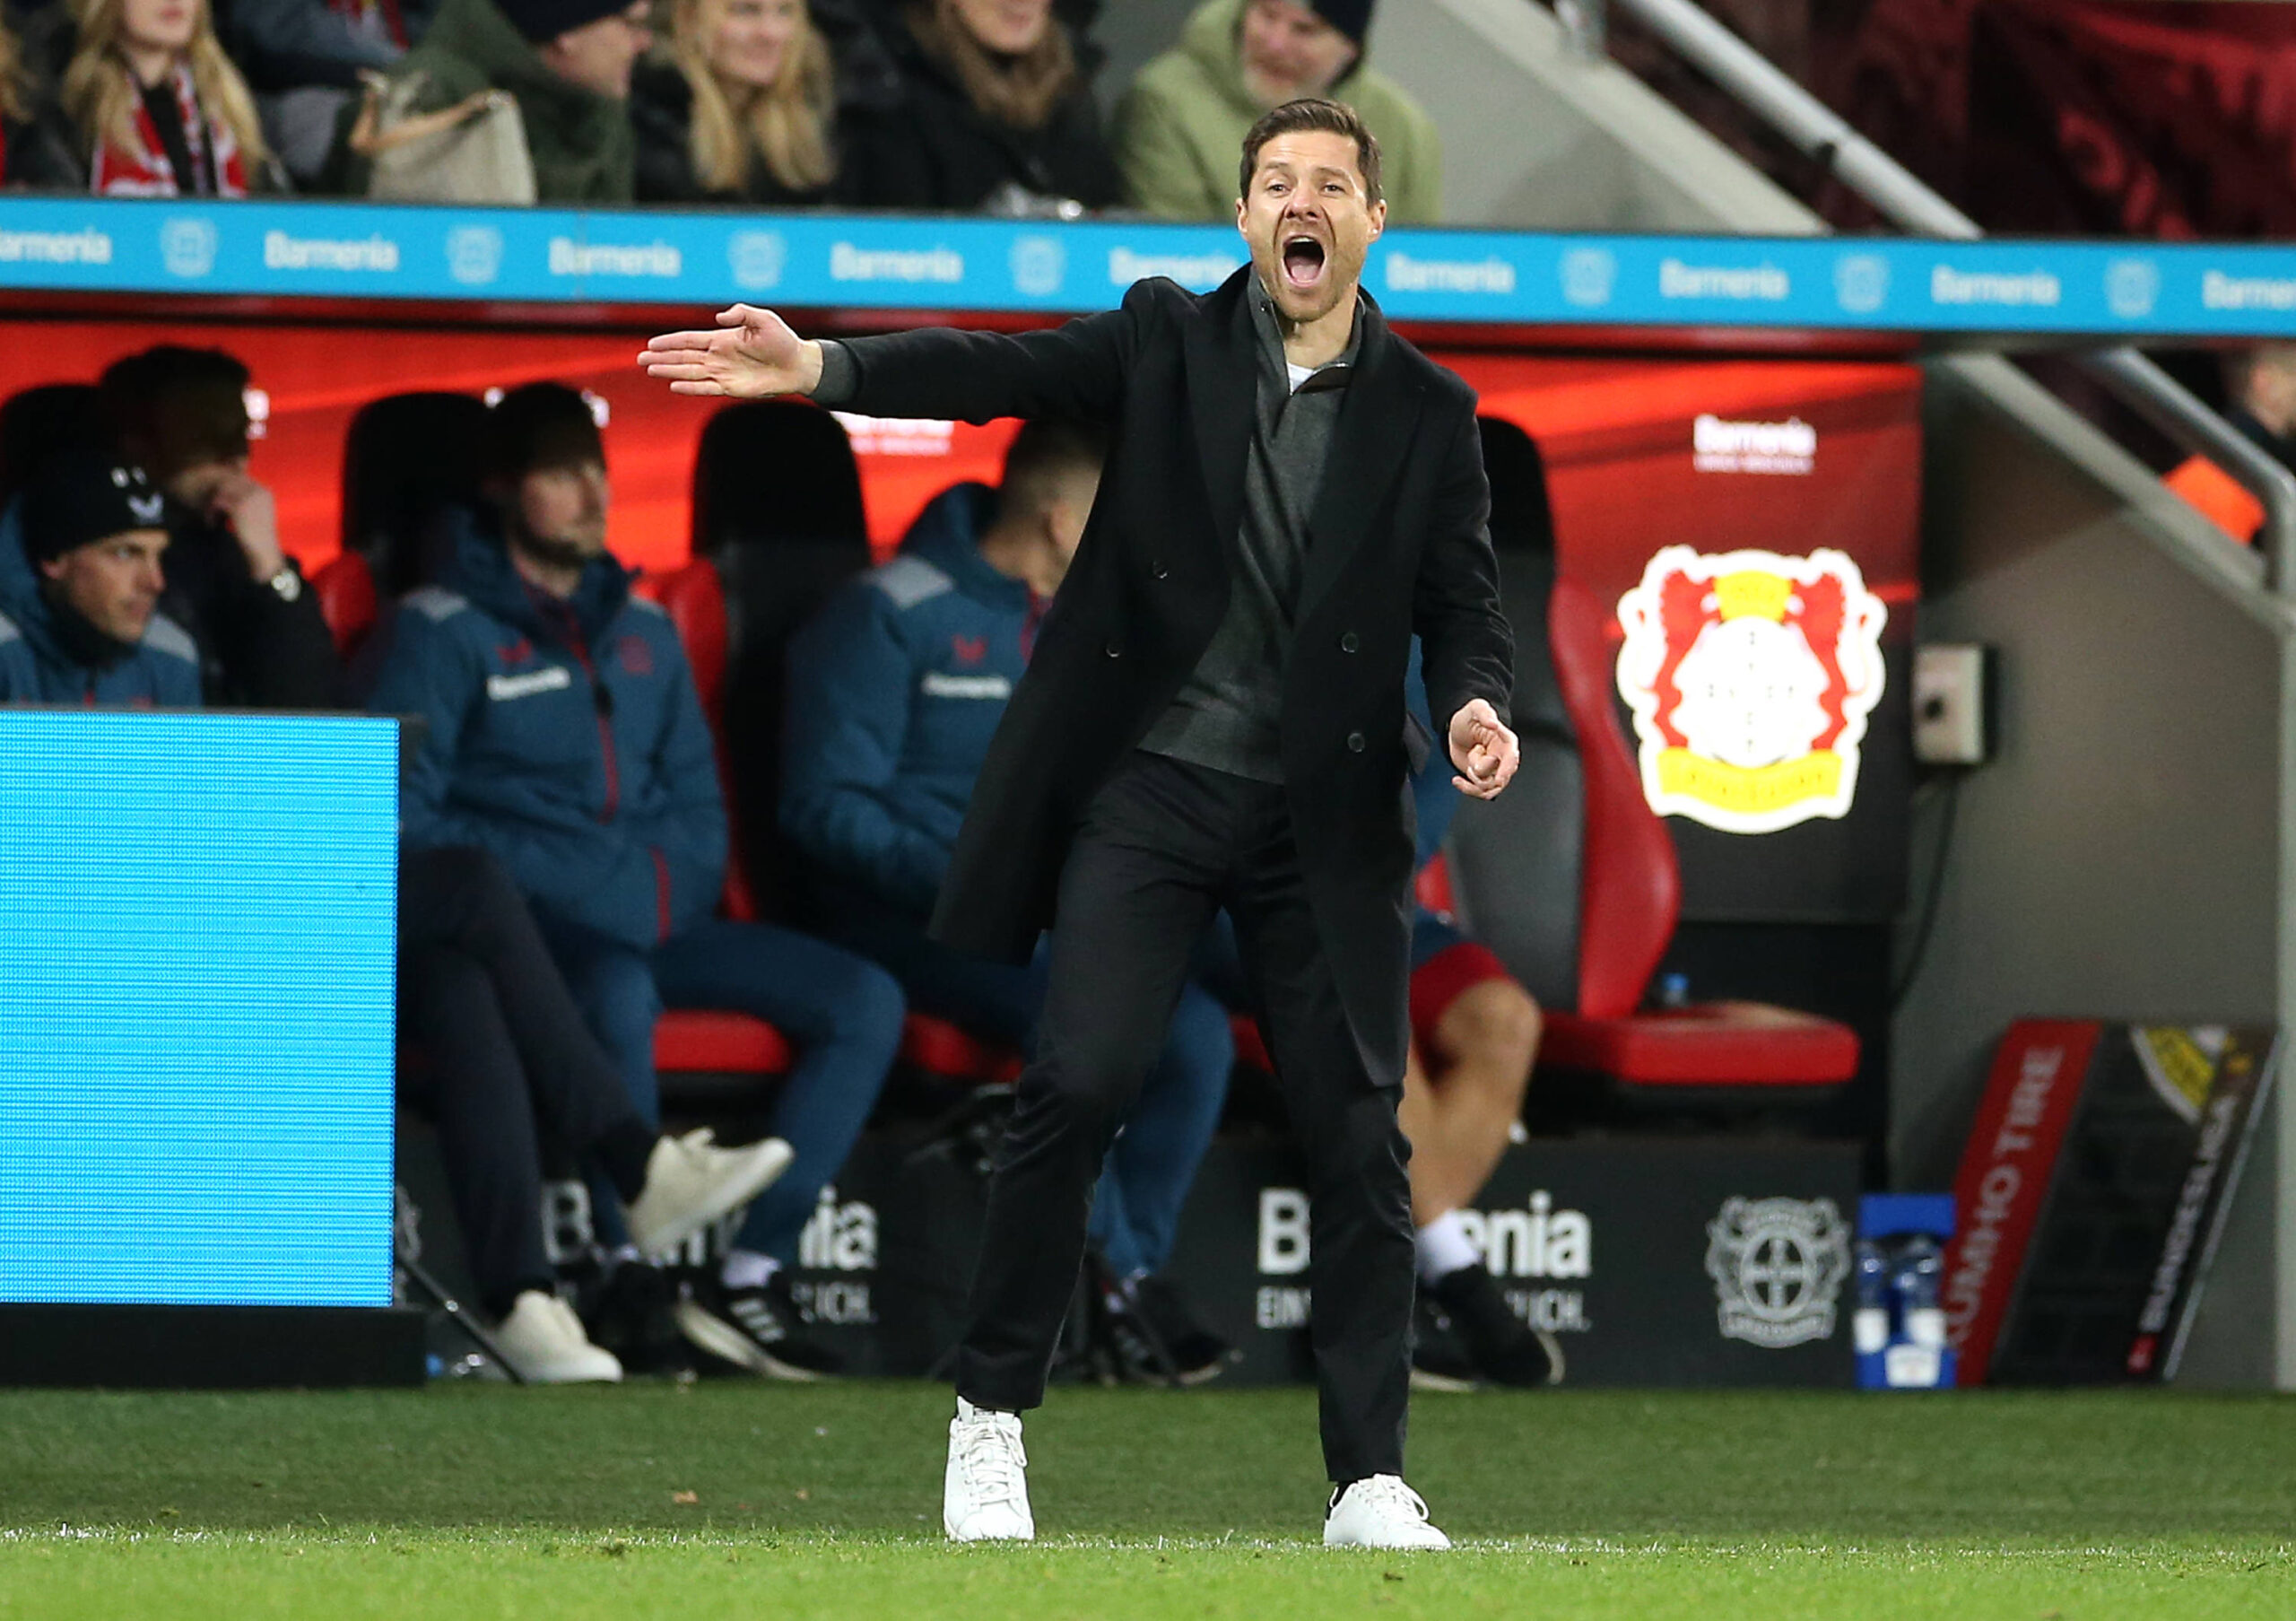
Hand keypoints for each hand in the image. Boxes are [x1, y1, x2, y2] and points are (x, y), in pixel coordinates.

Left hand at [208, 471, 283, 580]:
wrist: (263, 552)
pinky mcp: (239, 507)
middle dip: (216, 494)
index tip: (217, 502)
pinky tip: (211, 523)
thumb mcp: (256, 514)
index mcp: (265, 491)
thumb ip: (245, 499)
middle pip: (228, 481)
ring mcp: (250, 497)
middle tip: (211, 509)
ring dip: (211, 503)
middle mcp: (259, 490)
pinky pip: (217, 502)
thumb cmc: (258, 537)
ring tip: (210, 516)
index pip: (239, 478)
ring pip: (220, 490)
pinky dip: (210, 512)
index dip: (224, 487)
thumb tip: (224, 487)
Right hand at [639, 304, 823, 397]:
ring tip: (650, 369)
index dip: (670, 341)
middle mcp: (718, 356)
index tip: (651, 343)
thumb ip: (740, 313)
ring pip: (689, 372)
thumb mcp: (763, 318)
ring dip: (669, 371)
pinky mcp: (731, 388)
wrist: (797, 364)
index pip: (689, 340)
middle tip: (640, 358)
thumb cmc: (782, 340)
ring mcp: (723, 372)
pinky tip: (674, 386)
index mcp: (722, 339)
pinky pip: (705, 388)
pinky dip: (690, 387)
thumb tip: (718, 318)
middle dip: (661, 357)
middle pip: (683, 357)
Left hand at [1447, 698, 1518, 799]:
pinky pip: (1480, 792)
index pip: (1512, 756)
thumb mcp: (1475, 708)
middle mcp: (1504, 758)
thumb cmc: (1469, 718)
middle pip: (1499, 776)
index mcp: (1507, 741)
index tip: (1499, 778)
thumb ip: (1485, 713)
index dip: (1507, 768)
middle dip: (1481, 769)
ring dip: (1473, 778)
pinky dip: (1467, 789)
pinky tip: (1457, 780)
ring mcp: (1495, 770)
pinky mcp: (1484, 779)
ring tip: (1469, 760)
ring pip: (1489, 787)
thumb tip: (1494, 724)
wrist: (1456, 732)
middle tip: (1474, 750)